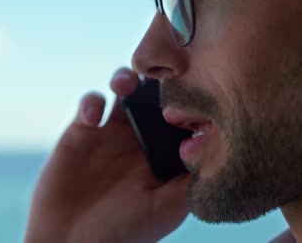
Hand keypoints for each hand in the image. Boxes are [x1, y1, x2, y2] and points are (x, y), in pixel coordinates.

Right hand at [25, 68, 188, 242]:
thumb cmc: (122, 234)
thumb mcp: (164, 211)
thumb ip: (189, 182)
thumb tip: (220, 150)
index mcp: (162, 156)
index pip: (180, 117)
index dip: (187, 99)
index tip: (193, 86)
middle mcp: (139, 141)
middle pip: (154, 97)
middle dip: (157, 81)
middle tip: (159, 74)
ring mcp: (110, 134)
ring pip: (124, 92)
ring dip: (126, 80)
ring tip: (127, 85)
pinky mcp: (81, 133)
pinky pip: (90, 103)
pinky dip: (92, 101)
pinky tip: (93, 115)